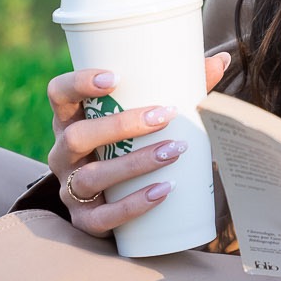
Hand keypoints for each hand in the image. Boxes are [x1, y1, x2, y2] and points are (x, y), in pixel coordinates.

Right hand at [46, 52, 231, 238]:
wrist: (111, 200)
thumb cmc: (130, 143)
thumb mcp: (142, 116)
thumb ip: (179, 88)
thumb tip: (221, 60)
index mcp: (71, 118)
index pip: (59, 93)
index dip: (79, 83)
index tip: (115, 76)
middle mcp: (63, 153)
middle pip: (76, 136)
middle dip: (121, 125)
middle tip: (165, 115)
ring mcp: (69, 189)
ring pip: (91, 177)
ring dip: (135, 163)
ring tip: (174, 152)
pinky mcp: (84, 220)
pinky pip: (103, 216)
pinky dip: (134, 204)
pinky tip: (163, 191)